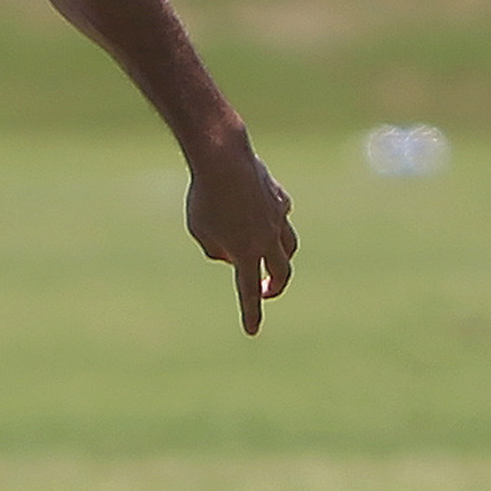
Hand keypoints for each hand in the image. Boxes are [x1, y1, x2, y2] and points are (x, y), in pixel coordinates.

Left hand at [186, 144, 296, 335]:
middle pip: (282, 272)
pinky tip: (265, 216)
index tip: (252, 331)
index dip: (251, 313)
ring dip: (281, 257)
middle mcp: (268, 238)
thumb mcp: (200, 231)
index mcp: (246, 253)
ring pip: (289, 245)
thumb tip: (233, 253)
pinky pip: (281, 216)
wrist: (224, 159)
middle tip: (267, 291)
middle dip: (275, 286)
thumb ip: (216, 249)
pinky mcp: (279, 197)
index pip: (249, 292)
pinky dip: (273, 222)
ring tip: (270, 259)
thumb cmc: (204, 197)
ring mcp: (278, 217)